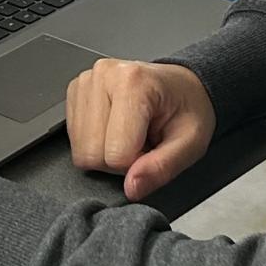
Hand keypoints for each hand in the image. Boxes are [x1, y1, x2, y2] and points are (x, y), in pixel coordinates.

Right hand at [65, 58, 214, 201]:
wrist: (181, 85)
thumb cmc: (187, 109)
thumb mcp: (191, 143)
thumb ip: (162, 168)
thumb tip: (131, 188)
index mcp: (134, 83)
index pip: (116, 154)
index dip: (136, 164)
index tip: (153, 149)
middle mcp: (104, 76)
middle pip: (91, 153)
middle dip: (118, 161)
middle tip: (142, 143)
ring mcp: (86, 82)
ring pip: (79, 150)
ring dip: (106, 153)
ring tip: (130, 135)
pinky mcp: (75, 92)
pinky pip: (74, 140)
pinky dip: (96, 142)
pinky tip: (115, 129)